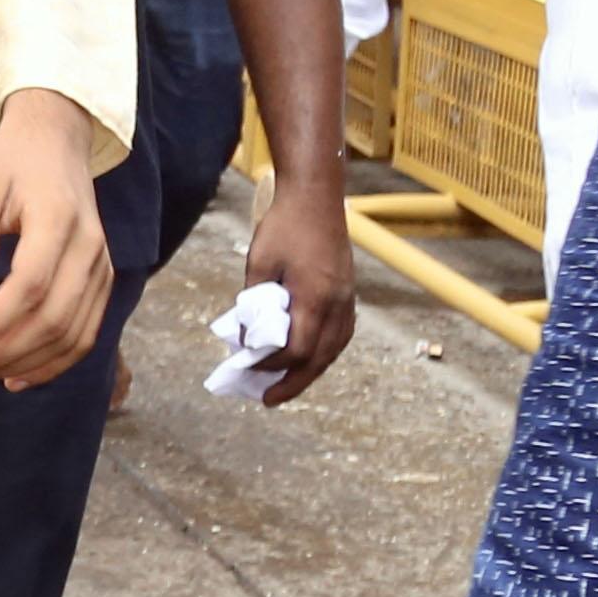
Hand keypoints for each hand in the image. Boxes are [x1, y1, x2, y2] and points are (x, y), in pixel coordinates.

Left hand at [0, 88, 114, 387]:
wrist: (56, 143)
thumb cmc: (11, 164)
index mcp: (58, 220)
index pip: (32, 285)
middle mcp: (89, 249)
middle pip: (56, 318)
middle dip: (8, 352)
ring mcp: (102, 267)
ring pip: (74, 333)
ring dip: (28, 364)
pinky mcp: (103, 280)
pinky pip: (87, 332)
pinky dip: (56, 361)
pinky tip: (20, 376)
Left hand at [240, 184, 355, 403]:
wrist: (316, 197)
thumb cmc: (284, 226)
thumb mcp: (259, 263)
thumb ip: (254, 300)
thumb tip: (248, 334)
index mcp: (314, 296)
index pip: (297, 348)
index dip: (272, 364)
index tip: (249, 366)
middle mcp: (337, 303)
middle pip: (320, 357)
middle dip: (294, 382)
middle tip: (269, 399)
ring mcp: (347, 298)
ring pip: (335, 348)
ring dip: (312, 370)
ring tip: (288, 385)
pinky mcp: (348, 292)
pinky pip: (341, 333)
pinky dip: (325, 351)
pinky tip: (310, 357)